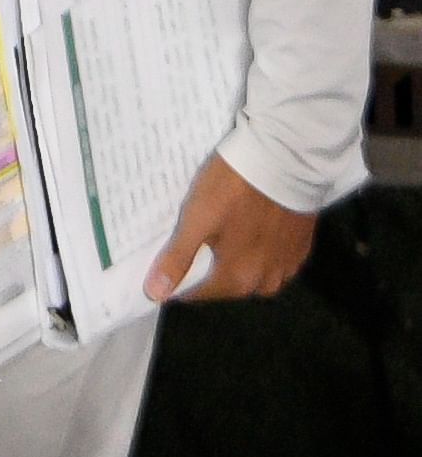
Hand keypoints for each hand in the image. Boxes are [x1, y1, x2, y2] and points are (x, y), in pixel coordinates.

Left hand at [145, 154, 316, 303]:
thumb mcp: (196, 219)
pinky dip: (261, 257)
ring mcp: (289, 264)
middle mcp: (267, 280)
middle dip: (209, 276)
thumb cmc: (233, 190)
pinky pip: (276, 263)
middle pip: (229, 288)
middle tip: (194, 252)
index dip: (180, 285)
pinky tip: (251, 238)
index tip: (166, 273)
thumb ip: (177, 258)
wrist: (284, 161)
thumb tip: (156, 293)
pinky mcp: (302, 247)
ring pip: (256, 278)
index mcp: (238, 277)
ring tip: (222, 245)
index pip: (201, 295)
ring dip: (238, 268)